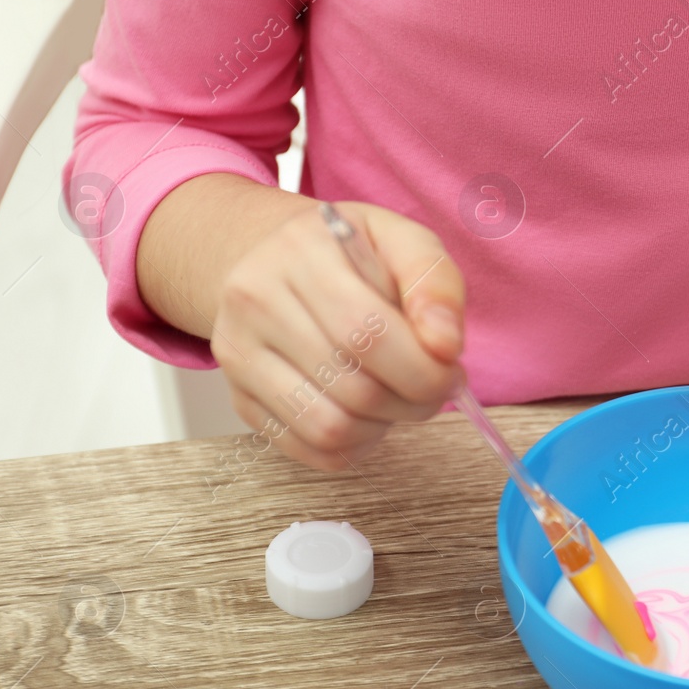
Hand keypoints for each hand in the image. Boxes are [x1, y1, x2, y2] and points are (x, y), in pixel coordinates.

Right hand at [210, 200, 465, 469]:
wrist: (275, 262)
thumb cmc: (351, 256)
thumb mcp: (401, 240)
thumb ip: (434, 283)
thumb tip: (445, 346)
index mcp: (300, 251)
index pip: (368, 332)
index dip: (424, 368)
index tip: (450, 371)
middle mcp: (256, 300)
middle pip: (353, 385)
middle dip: (413, 401)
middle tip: (434, 389)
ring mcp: (238, 353)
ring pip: (328, 426)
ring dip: (382, 427)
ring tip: (398, 400)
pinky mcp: (238, 397)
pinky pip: (306, 447)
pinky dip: (352, 446)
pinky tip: (367, 417)